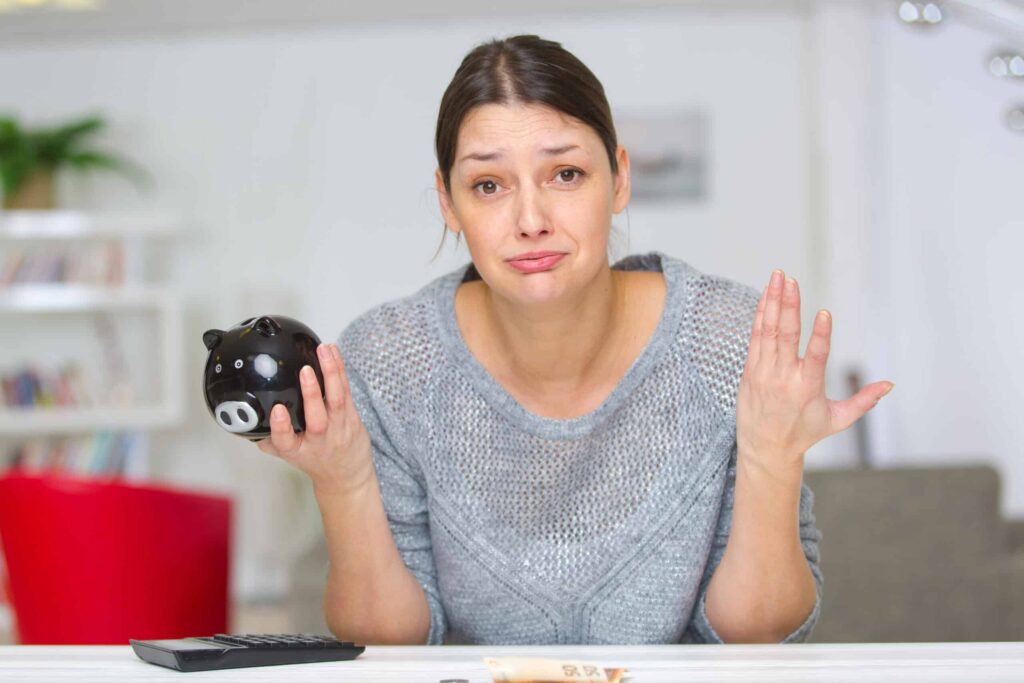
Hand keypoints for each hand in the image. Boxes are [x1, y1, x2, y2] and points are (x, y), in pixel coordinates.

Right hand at [256, 343, 374, 495]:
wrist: (346, 476)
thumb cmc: (314, 460)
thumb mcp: (288, 455)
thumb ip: (268, 439)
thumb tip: (242, 421)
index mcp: (297, 450)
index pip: (285, 440)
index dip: (281, 426)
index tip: (277, 410)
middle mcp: (318, 439)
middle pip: (316, 419)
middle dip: (311, 393)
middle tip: (305, 371)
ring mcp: (338, 428)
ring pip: (337, 400)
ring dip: (331, 373)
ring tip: (324, 350)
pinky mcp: (352, 416)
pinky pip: (346, 390)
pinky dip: (340, 370)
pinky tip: (334, 352)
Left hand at [736, 270, 893, 470]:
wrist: (765, 448)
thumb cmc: (804, 433)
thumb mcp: (838, 420)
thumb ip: (864, 401)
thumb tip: (890, 384)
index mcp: (807, 388)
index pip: (816, 357)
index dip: (821, 335)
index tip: (825, 313)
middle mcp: (783, 377)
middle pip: (786, 336)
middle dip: (789, 306)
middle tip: (792, 279)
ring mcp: (764, 372)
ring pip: (768, 331)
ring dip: (773, 302)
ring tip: (778, 276)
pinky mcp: (750, 369)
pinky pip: (755, 337)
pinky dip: (761, 315)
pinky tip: (767, 296)